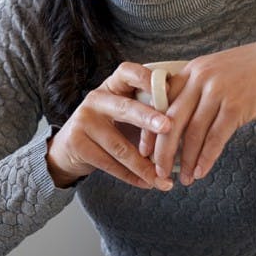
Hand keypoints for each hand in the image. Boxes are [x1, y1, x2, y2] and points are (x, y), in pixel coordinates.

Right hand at [46, 62, 174, 190]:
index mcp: (112, 86)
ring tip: (164, 179)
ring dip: (144, 166)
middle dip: (149, 119)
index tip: (167, 87)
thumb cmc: (108, 127)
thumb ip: (148, 110)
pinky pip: (110, 163)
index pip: (128, 72)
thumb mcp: (124, 112)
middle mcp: (96, 99)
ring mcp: (84, 121)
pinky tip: (147, 183)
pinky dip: (131, 176)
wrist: (68, 148)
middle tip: (169, 127)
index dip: (146, 78)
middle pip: (126, 108)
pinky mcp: (78, 144)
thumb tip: (187, 119)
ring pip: (120, 146)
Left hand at [148, 38, 255, 186]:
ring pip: (194, 132)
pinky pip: (216, 137)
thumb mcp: (216, 71)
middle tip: (159, 171)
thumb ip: (196, 90)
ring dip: (187, 160)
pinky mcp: (237, 105)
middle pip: (172, 120)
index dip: (151, 128)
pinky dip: (207, 158)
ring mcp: (219, 92)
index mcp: (191, 71)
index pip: (162, 102)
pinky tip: (201, 171)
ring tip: (184, 178)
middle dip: (163, 149)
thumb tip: (177, 122)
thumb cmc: (249, 71)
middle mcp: (201, 79)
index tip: (144, 149)